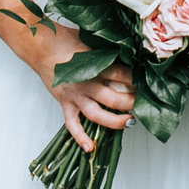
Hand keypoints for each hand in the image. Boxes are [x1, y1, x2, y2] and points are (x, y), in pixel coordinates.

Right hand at [41, 29, 134, 148]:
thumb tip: (129, 54)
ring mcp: (75, 96)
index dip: (137, 81)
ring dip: (115, 121)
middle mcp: (87, 83)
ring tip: (130, 122)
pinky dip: (80, 137)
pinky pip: (72, 124)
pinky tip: (91, 147)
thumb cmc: (66, 40)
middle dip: (131, 103)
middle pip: (114, 99)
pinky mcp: (65, 103)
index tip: (147, 84)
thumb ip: (108, 51)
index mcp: (95, 66)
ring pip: (97, 114)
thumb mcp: (92, 41)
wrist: (41, 47)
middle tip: (143, 104)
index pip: (123, 75)